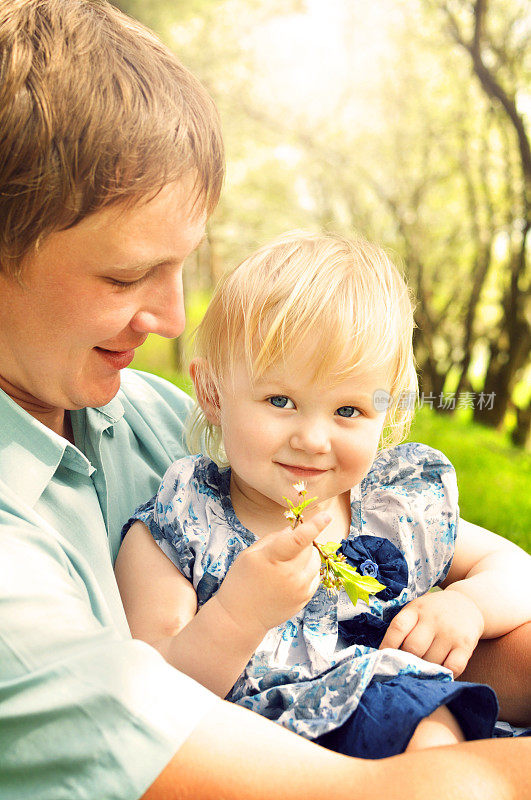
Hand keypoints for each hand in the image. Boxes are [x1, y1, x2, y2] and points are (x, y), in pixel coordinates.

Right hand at [214, 513, 329, 639]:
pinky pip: (315, 576)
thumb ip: (272, 539)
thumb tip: (292, 530)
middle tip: (285, 551)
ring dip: (306, 557)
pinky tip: (290, 577)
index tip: (327, 515)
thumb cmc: (241, 582)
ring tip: (287, 565)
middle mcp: (290, 575)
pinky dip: (307, 571)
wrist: (240, 618)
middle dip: (302, 543)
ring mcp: (299, 589)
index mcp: (272, 559)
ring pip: (315, 561)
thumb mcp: (249, 554)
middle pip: (309, 548)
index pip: (298, 539)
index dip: (314, 526)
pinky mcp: (305, 599)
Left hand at [379, 589, 484, 676]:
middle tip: (406, 667)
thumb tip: (386, 656)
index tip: (383, 658)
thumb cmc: (434, 611)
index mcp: (416, 609)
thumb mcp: (417, 609)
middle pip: (413, 648)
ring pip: (431, 661)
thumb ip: (405, 628)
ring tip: (423, 669)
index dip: (388, 645)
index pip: (398, 627)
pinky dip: (444, 675)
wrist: (468, 603)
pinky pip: (453, 667)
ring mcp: (450, 632)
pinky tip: (440, 672)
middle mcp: (433, 619)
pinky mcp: (466, 644)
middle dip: (407, 661)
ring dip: (425, 670)